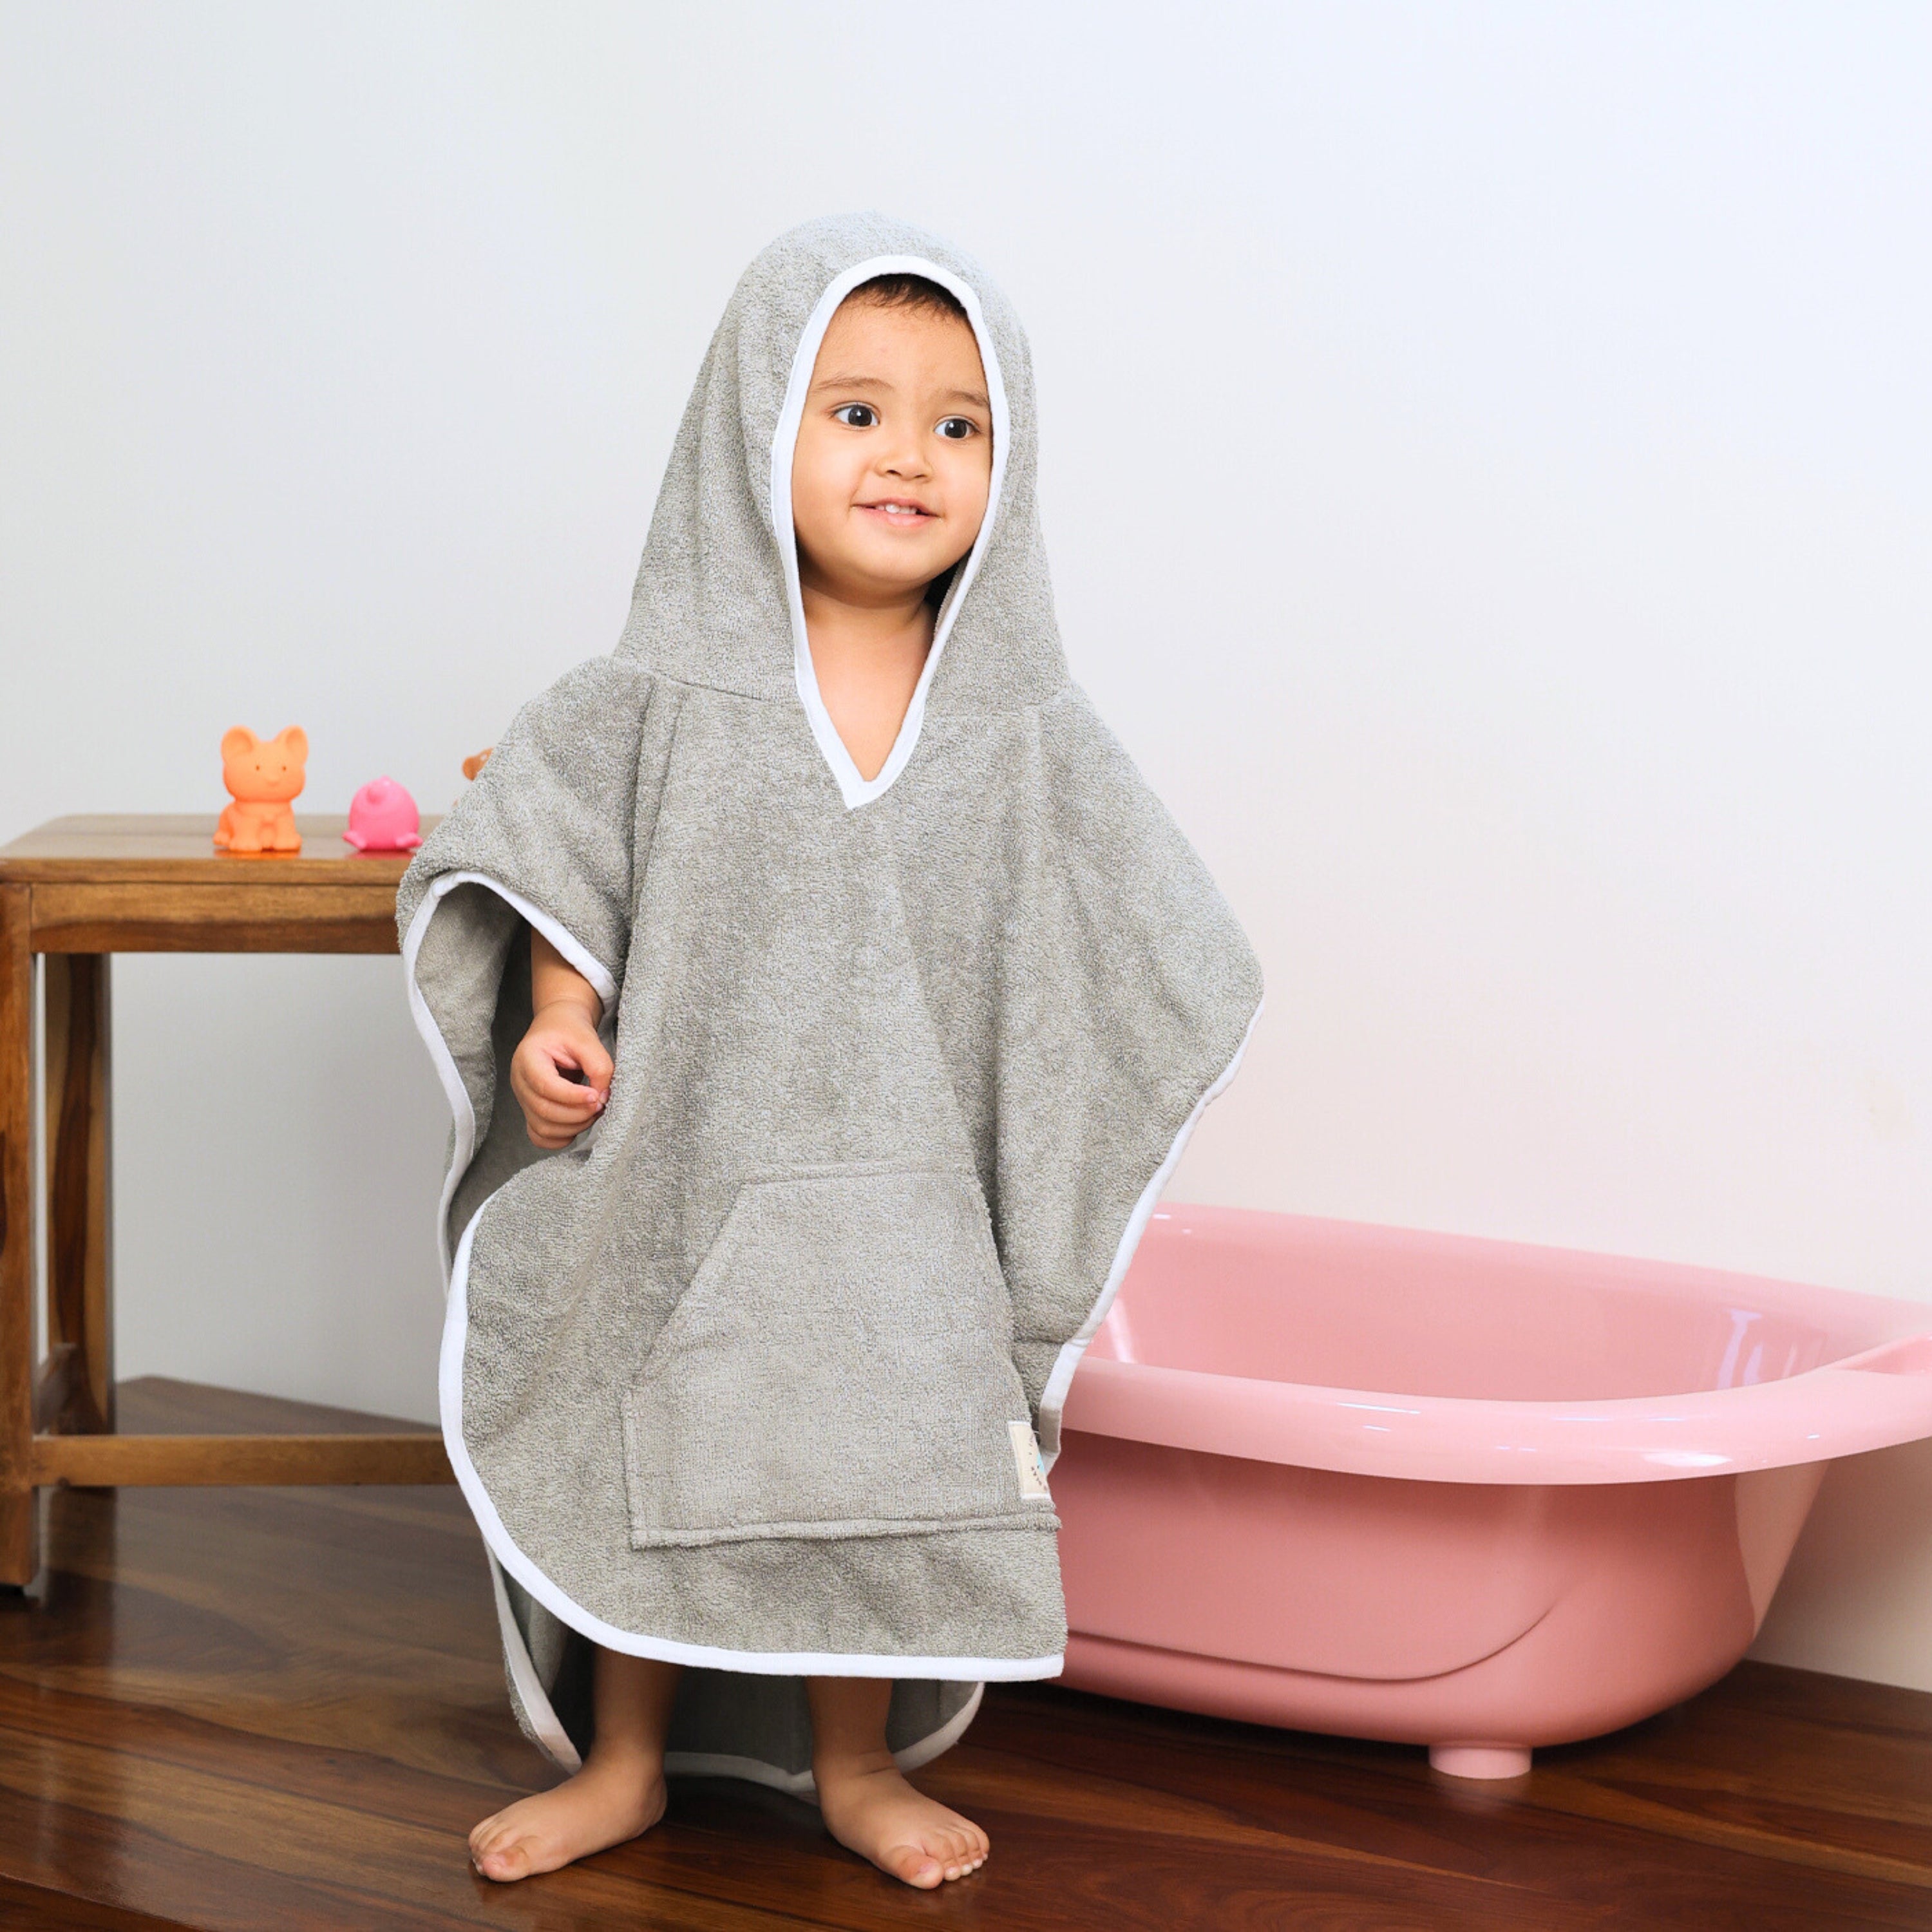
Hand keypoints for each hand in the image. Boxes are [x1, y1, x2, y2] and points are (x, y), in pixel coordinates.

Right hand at [510, 1001, 612, 1148]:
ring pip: (542, 1127)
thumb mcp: (587, 1039)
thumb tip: (602, 1097)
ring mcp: (523, 1099)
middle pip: (543, 1110)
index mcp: (528, 1057)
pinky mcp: (531, 1111)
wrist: (557, 1029)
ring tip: (594, 1111)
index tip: (596, 1096)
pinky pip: (540, 1136)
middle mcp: (520, 1081)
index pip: (545, 1085)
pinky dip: (561, 1138)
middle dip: (577, 1114)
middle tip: (600, 1104)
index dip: (572, 1097)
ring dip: (573, 1127)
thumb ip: (599, 1066)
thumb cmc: (569, 1032)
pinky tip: (579, 1124)